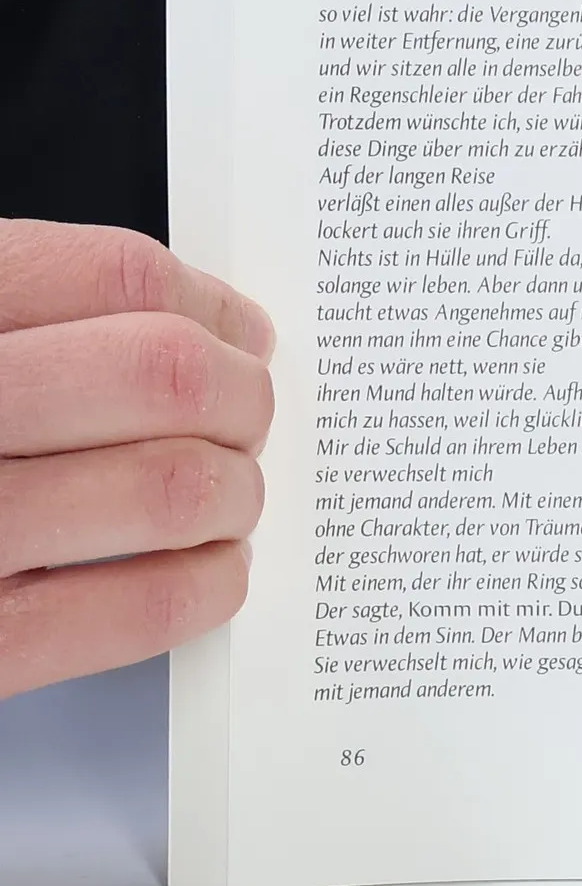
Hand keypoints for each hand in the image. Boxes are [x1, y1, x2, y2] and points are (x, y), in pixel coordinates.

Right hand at [0, 220, 273, 697]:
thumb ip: (30, 310)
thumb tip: (199, 323)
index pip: (117, 276)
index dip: (210, 305)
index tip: (239, 331)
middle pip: (164, 375)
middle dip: (238, 397)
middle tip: (247, 415)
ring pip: (168, 488)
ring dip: (233, 491)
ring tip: (229, 493)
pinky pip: (131, 609)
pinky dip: (204, 586)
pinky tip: (207, 571)